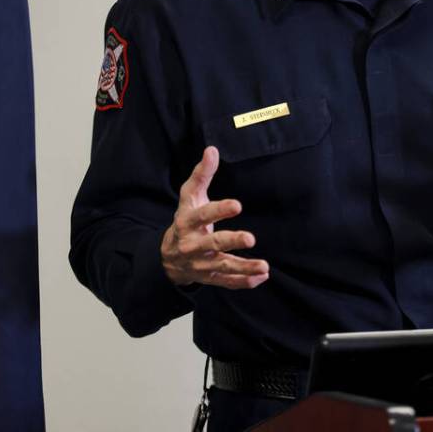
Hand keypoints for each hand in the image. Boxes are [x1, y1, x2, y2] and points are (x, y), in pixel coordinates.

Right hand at [160, 146, 269, 288]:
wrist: (168, 257)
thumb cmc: (185, 220)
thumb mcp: (189, 197)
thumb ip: (202, 175)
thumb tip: (212, 150)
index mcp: (187, 222)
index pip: (203, 215)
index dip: (219, 210)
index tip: (237, 205)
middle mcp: (193, 245)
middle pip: (213, 244)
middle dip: (231, 241)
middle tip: (250, 238)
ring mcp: (202, 264)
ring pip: (224, 267)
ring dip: (244, 267)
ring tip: (264, 266)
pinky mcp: (210, 277)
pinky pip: (227, 282)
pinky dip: (244, 281)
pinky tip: (261, 277)